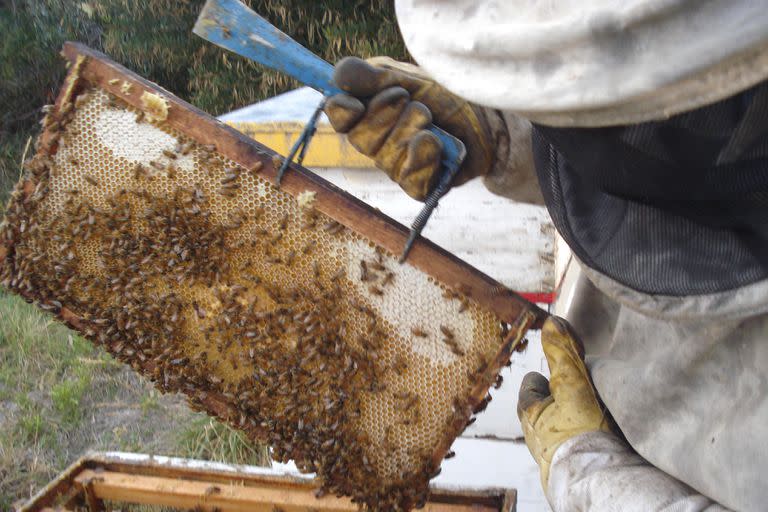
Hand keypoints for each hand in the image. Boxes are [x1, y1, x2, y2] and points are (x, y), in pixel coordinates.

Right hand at [325, 57, 497, 199]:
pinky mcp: (417, 186)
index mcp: (369, 112)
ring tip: (433, 121)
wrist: (487, 121)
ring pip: (385, 156)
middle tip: (417, 104)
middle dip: (390, 116)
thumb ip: (374, 76)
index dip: (342, 111)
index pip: (338, 115)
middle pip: (360, 138)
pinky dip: (424, 155)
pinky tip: (436, 144)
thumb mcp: (408, 78)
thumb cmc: (447, 97)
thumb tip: (337, 74)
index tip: (357, 104)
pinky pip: (408, 177)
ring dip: (412, 131)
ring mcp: (395, 167)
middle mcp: (377, 143)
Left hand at [517, 317, 612, 489]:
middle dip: (566, 396)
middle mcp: (535, 434)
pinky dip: (587, 437)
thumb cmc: (581, 435)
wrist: (597, 485)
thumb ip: (563, 354)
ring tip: (601, 415)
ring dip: (578, 418)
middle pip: (549, 404)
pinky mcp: (570, 467)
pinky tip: (605, 437)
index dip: (552, 372)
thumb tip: (551, 322)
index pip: (534, 381)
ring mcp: (552, 453)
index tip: (571, 371)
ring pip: (562, 424)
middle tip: (588, 393)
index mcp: (529, 412)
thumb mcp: (573, 385)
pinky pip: (576, 444)